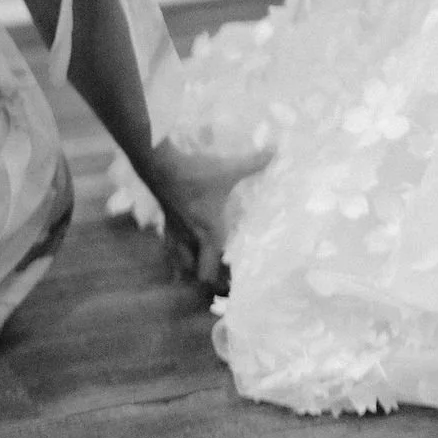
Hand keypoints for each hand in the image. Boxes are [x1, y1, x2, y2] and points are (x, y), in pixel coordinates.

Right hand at [149, 146, 266, 293]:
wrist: (161, 168)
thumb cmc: (197, 175)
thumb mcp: (228, 169)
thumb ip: (253, 163)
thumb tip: (275, 151)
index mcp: (209, 233)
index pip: (211, 270)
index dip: (221, 282)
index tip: (232, 287)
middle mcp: (191, 239)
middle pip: (197, 273)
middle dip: (209, 278)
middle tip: (223, 278)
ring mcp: (175, 235)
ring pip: (181, 265)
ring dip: (191, 269)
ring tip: (203, 268)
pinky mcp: (166, 224)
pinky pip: (170, 250)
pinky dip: (176, 256)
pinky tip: (181, 251)